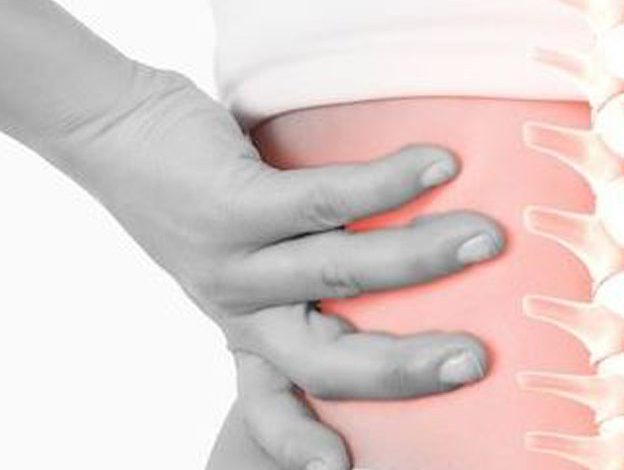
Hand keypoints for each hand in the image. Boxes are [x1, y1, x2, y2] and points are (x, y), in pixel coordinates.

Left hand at [46, 67, 504, 469]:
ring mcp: (234, 260)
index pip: (273, 408)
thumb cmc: (212, 194)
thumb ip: (329, 268)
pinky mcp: (231, 204)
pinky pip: (321, 199)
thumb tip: (449, 262)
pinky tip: (437, 165)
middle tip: (475, 362)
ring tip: (486, 238)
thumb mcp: (260, 258)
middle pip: (327, 363)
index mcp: (252, 337)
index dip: (302, 445)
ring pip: (338, 272)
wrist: (115, 130)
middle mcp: (243, 311)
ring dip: (420, 258)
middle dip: (407, 368)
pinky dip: (386, 184)